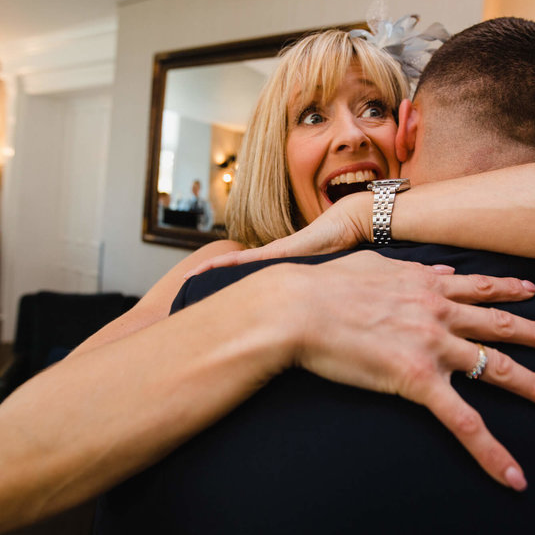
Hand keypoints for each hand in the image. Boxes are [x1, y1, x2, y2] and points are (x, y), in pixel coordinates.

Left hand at [186, 192, 371, 276]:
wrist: (348, 224)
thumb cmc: (342, 248)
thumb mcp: (325, 277)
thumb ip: (317, 289)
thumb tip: (319, 311)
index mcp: (281, 265)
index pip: (247, 274)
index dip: (226, 279)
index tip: (208, 291)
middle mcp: (273, 257)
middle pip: (235, 268)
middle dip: (212, 275)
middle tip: (186, 285)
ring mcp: (273, 252)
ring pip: (234, 264)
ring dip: (211, 269)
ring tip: (188, 277)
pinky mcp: (277, 250)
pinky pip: (245, 259)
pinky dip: (225, 263)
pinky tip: (207, 268)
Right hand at [277, 250, 534, 490]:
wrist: (299, 307)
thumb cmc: (323, 283)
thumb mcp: (370, 262)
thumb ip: (406, 269)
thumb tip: (435, 272)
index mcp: (426, 284)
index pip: (478, 287)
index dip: (508, 290)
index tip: (532, 292)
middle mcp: (438, 312)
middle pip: (499, 325)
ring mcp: (433, 345)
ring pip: (497, 368)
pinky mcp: (418, 380)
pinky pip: (463, 421)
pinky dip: (490, 450)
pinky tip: (512, 474)